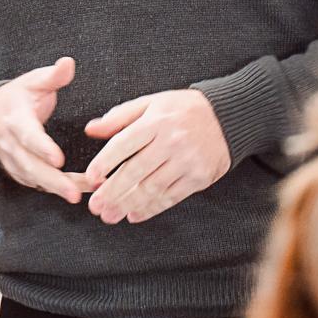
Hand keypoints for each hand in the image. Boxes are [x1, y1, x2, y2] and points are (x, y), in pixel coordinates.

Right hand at [0, 58, 89, 203]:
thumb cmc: (17, 97)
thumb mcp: (32, 81)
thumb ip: (52, 76)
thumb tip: (68, 63)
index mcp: (15, 119)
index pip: (28, 136)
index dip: (42, 149)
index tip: (59, 160)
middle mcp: (11, 145)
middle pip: (31, 167)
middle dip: (54, 181)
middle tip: (76, 193)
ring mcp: (13, 161)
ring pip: (35, 180)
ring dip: (59, 189)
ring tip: (83, 195)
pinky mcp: (19, 172)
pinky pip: (37, 184)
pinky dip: (56, 190)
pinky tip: (79, 193)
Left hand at [83, 88, 230, 223]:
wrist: (227, 117)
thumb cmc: (184, 109)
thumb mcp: (151, 103)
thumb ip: (119, 117)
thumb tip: (91, 129)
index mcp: (156, 121)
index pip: (124, 144)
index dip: (105, 162)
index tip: (91, 178)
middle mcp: (171, 141)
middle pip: (135, 171)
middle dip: (112, 191)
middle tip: (95, 206)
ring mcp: (187, 161)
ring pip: (152, 188)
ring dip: (128, 204)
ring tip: (110, 215)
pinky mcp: (199, 177)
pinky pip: (171, 197)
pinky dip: (151, 209)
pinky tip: (135, 214)